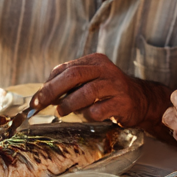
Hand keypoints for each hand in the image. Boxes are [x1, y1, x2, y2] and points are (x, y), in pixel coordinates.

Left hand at [32, 53, 164, 128]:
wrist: (140, 100)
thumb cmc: (109, 91)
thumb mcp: (90, 80)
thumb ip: (70, 84)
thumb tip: (42, 95)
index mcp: (95, 61)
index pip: (65, 68)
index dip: (48, 84)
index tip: (36, 99)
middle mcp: (106, 70)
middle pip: (73, 75)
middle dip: (52, 91)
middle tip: (40, 104)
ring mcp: (115, 86)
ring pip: (86, 92)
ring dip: (68, 104)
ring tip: (62, 112)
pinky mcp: (122, 103)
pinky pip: (98, 110)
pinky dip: (87, 115)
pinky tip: (87, 116)